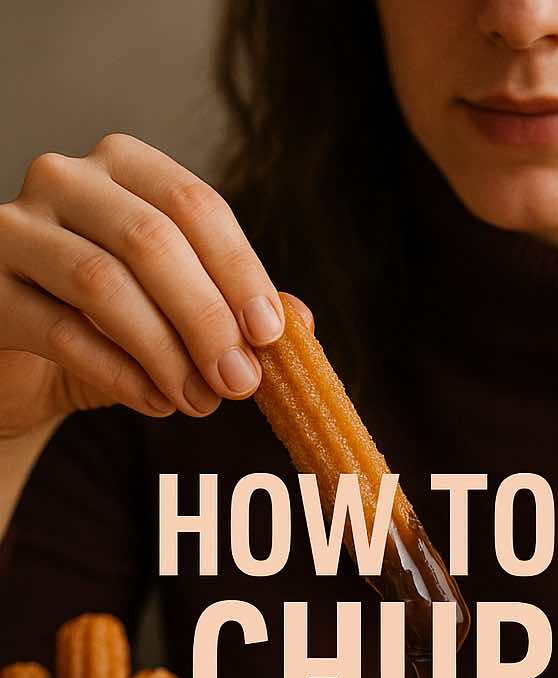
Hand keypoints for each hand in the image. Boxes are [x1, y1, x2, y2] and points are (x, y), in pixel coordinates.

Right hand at [0, 134, 303, 439]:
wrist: (23, 367)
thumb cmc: (109, 328)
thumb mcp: (179, 316)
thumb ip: (234, 310)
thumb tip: (302, 321)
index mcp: (122, 166)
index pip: (193, 204)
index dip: (239, 270)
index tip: (270, 334)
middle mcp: (63, 180)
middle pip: (150, 239)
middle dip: (206, 318)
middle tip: (240, 382)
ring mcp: (14, 230)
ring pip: (102, 283)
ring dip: (166, 352)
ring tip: (201, 402)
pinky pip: (61, 331)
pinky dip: (120, 374)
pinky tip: (157, 403)